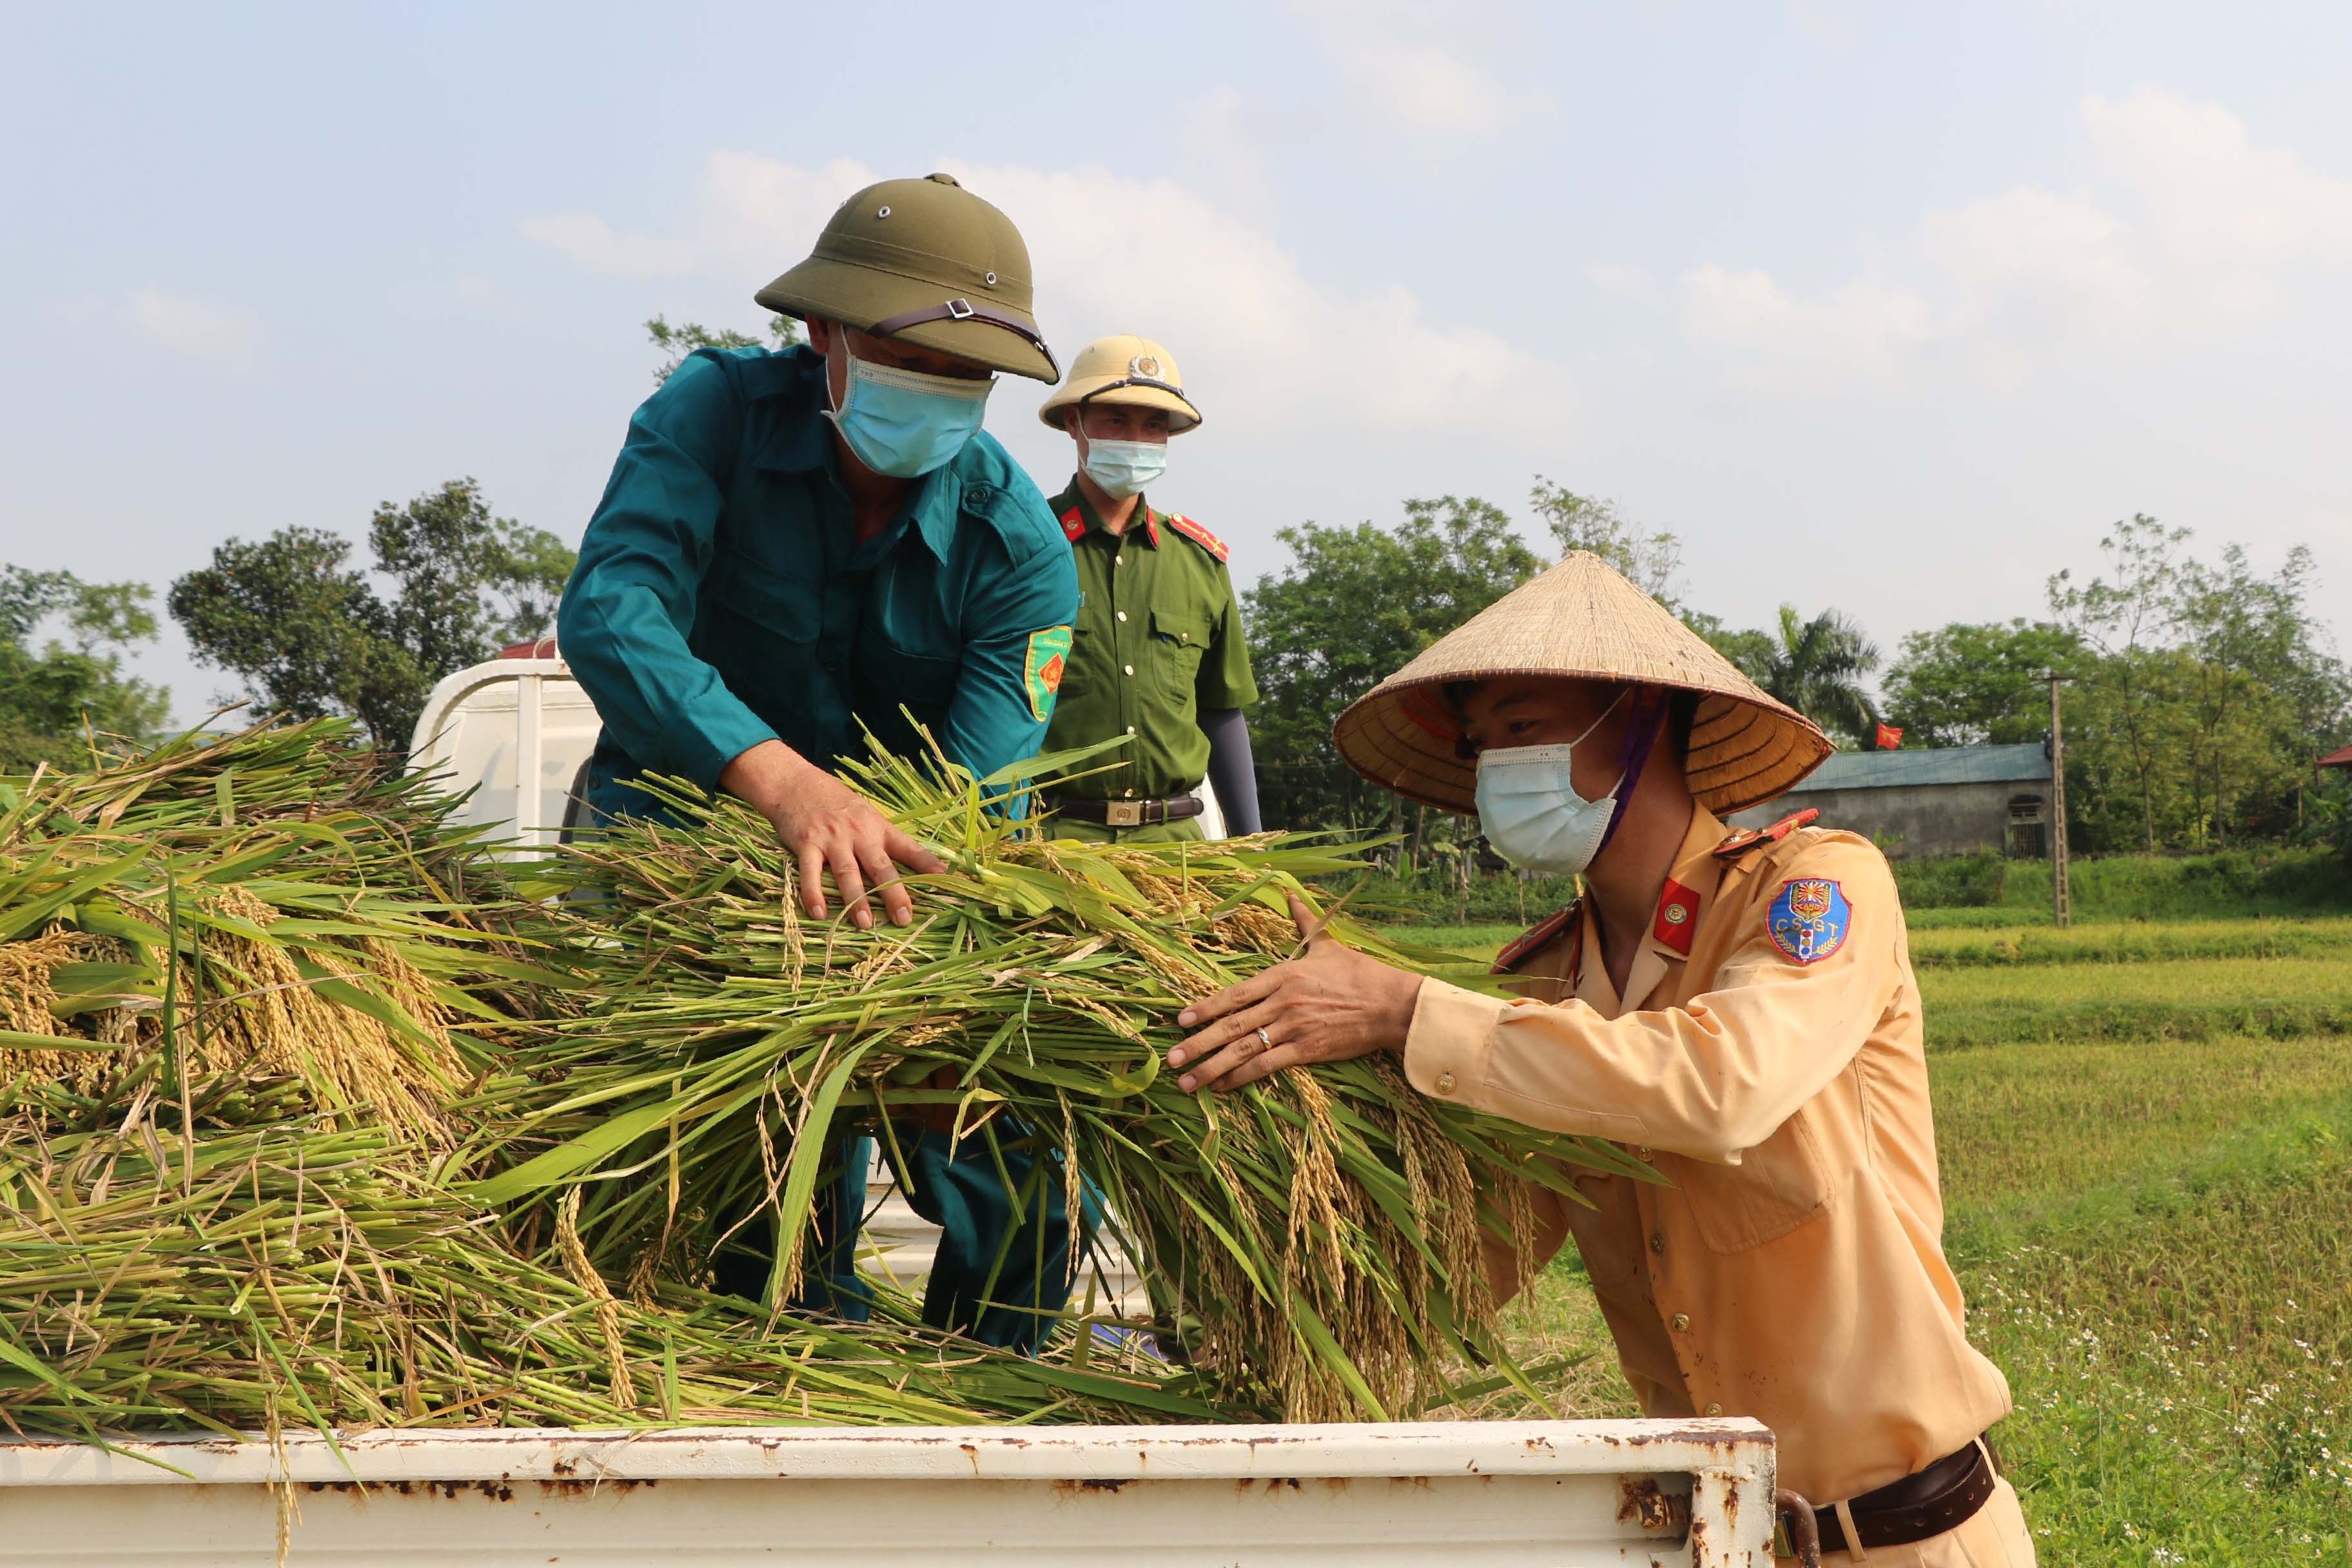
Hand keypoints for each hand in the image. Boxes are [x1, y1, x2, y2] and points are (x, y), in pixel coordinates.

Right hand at [720, 740, 944, 928]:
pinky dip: (814, 893)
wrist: (796, 783)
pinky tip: (820, 913)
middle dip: (894, 894)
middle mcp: (858, 833)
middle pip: (880, 867)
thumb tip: (911, 864)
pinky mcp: (806, 843)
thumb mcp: (866, 814)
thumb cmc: (835, 803)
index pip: (909, 847)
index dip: (928, 864)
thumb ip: (883, 838)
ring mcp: (832, 839)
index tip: (947, 880)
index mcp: (878, 827)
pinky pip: (810, 872)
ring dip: (856, 899)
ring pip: (847, 873)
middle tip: (904, 918)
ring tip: (865, 923)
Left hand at [1168, 894, 1424, 1093]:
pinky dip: (1242, 1078)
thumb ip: (1303, 922)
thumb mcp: (1328, 944)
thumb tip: (1289, 894)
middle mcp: (1281, 1002)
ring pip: (1243, 1049)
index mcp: (1283, 974)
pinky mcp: (1307, 1050)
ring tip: (1187, 1081)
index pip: (1234, 994)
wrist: (1392, 1004)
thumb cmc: (1361, 974)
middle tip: (1171, 1059)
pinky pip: (1267, 1066)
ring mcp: (1293, 1028)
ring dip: (1212, 1067)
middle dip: (1197, 1043)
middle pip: (1230, 1025)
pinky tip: (1223, 1087)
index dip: (1204, 1007)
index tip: (1180, 1020)